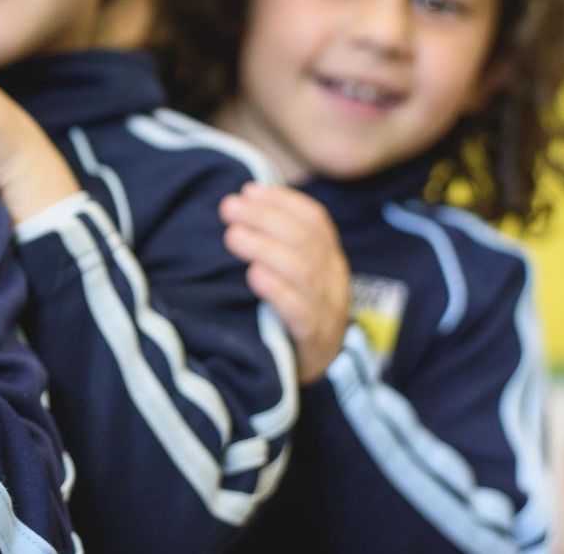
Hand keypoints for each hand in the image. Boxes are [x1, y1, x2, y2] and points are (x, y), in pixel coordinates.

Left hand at [220, 183, 350, 382]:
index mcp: (329, 260)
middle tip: (228, 208)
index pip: (315, 221)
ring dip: (266, 249)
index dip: (284, 201)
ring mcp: (329, 314)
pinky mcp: (316, 344)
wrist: (307, 372)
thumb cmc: (285, 312)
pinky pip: (302, 315)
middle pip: (306, 242)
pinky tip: (254, 276)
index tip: (248, 190)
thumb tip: (241, 199)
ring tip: (233, 236)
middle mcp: (334, 282)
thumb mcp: (287, 273)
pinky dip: (279, 292)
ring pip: (304, 273)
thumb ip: (274, 241)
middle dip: (266, 219)